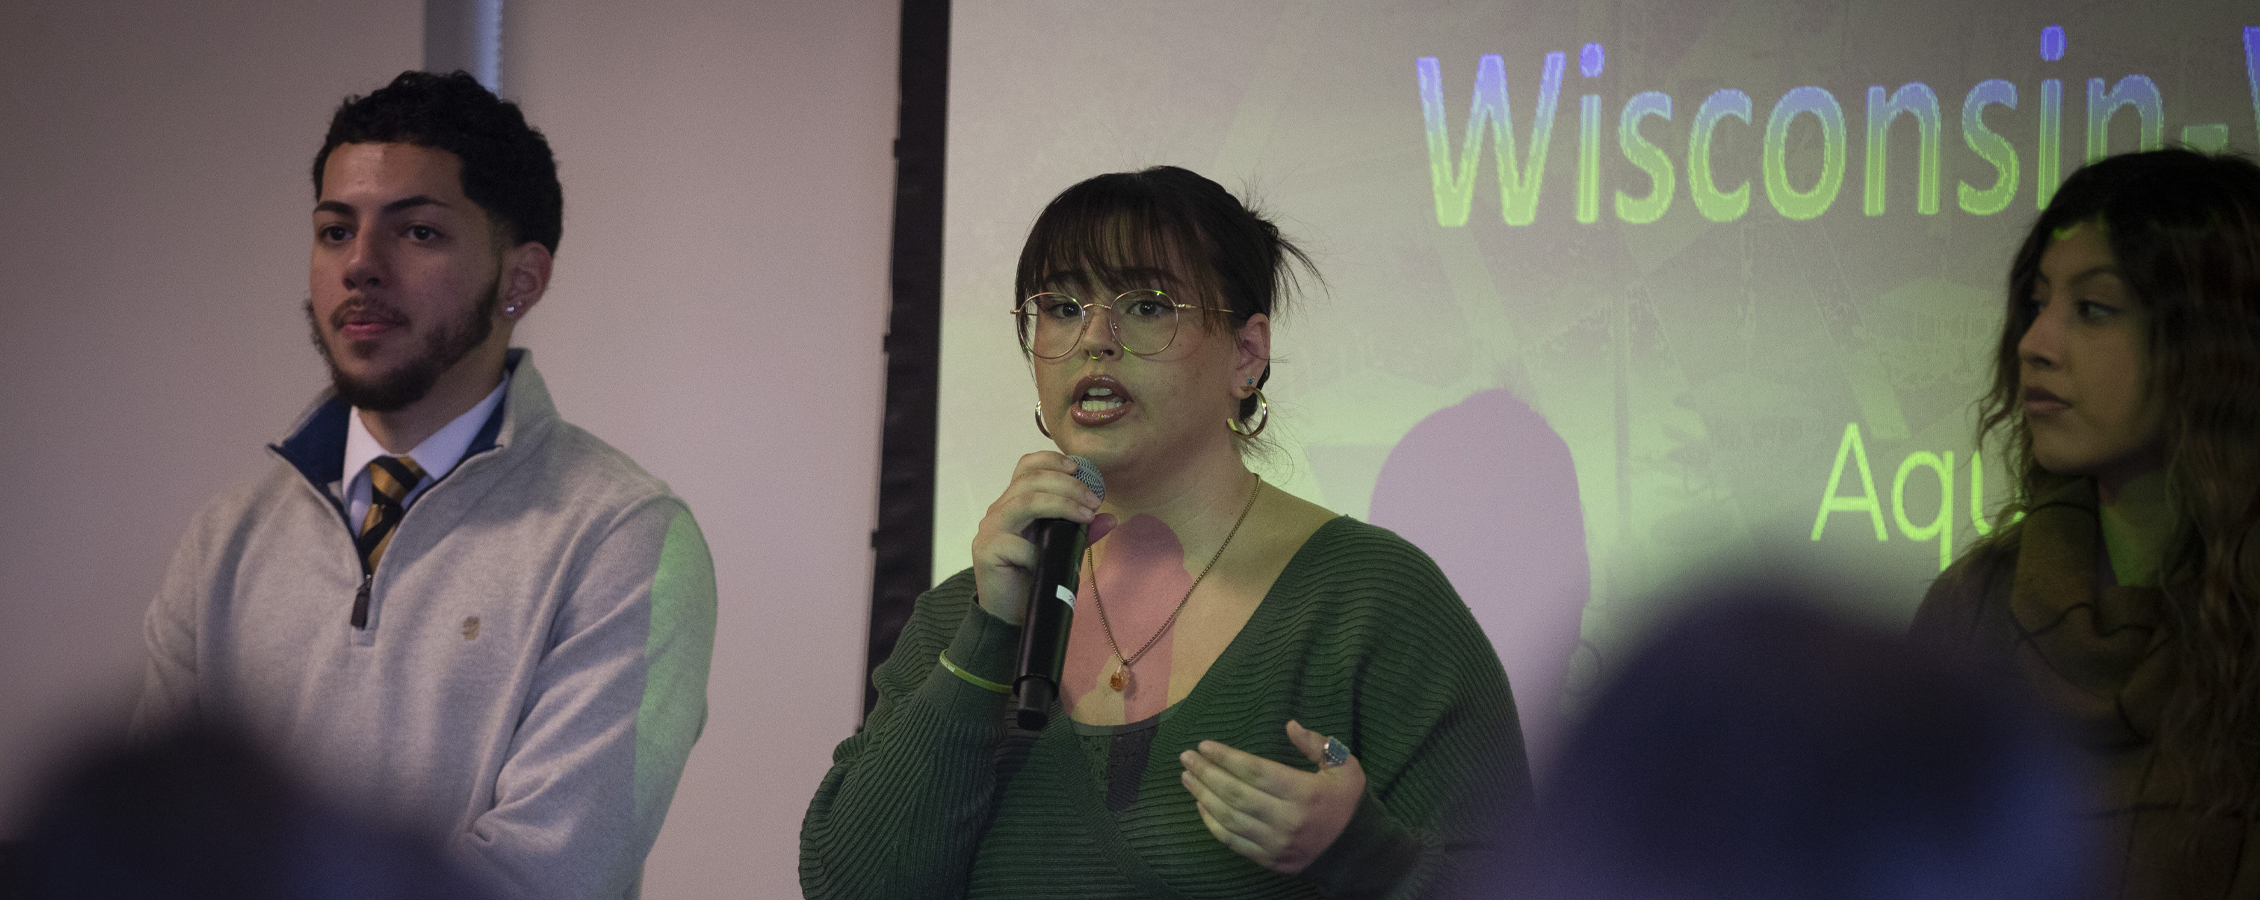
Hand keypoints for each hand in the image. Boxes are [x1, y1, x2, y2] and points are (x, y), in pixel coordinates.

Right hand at [971, 452, 1101, 624]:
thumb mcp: (1063, 550)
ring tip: (1085, 516)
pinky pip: (1018, 544)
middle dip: (1068, 486)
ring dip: (1061, 504)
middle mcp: (999, 511)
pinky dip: (1040, 551)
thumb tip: (1111, 518)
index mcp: (1014, 503)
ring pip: (1025, 501)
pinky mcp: (986, 550)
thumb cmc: (1034, 578)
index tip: (1078, 468)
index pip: (1026, 467)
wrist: (1009, 615)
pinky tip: (1052, 560)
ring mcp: (990, 529)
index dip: (1051, 460)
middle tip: (1093, 501)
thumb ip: (1082, 533)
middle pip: (1031, 480)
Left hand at [1179, 720, 1363, 874]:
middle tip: (1186, 757)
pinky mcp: (1269, 860)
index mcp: (1306, 793)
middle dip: (1207, 773)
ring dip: (1203, 796)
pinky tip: (1201, 804)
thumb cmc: (1346, 802)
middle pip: (1236, 794)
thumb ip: (1318, 745)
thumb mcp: (1344, 766)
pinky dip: (1212, 823)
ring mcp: (1276, 843)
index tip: (1204, 745)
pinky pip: (1232, 841)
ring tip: (1187, 777)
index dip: (1227, 757)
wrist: (1355, 851)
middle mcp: (1288, 820)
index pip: (1256, 772)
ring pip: (1230, 818)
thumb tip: (1290, 725)